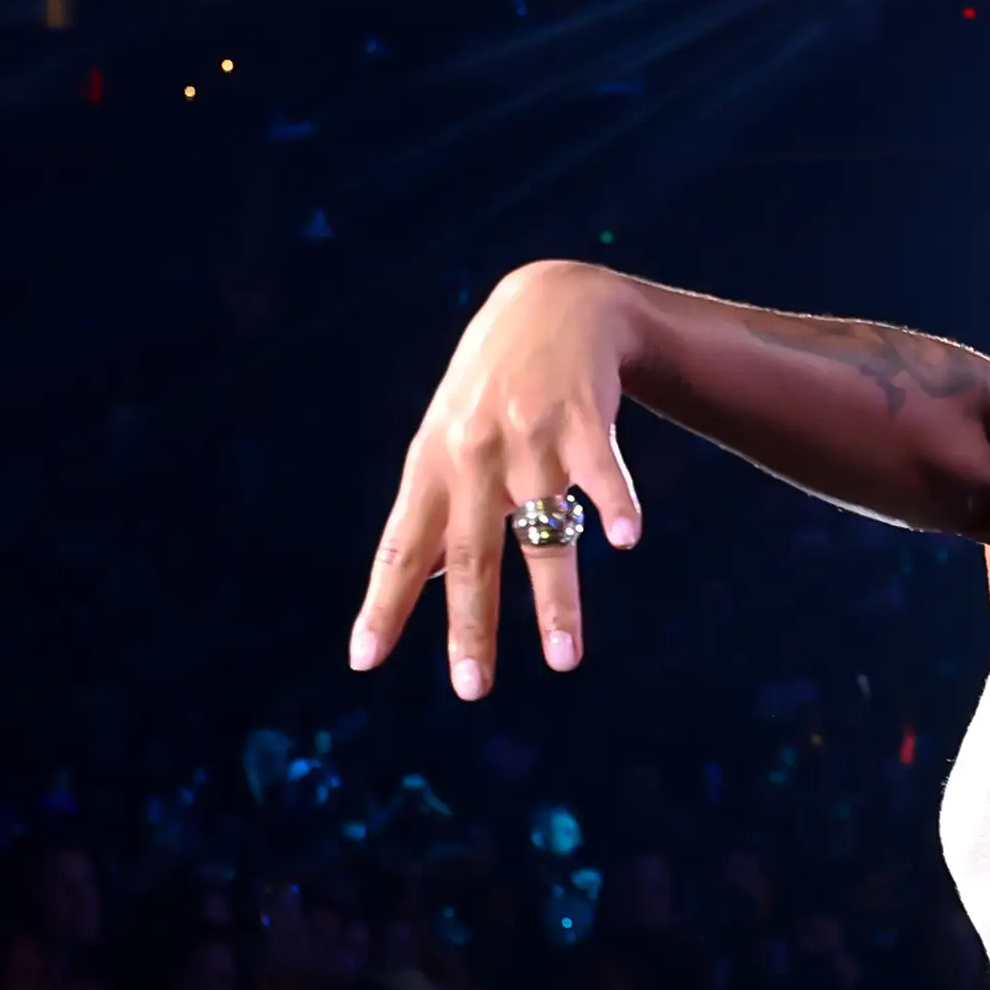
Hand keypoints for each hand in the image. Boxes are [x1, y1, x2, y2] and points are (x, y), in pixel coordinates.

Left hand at [349, 262, 646, 699]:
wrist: (552, 301)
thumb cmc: (493, 383)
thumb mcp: (449, 438)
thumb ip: (440, 508)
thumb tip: (425, 579)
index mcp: (433, 466)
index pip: (401, 547)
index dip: (383, 603)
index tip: (363, 660)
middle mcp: (475, 457)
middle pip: (471, 553)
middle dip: (471, 625)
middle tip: (471, 688)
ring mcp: (530, 437)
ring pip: (542, 530)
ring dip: (554, 598)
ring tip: (562, 660)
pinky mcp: (583, 418)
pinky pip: (600, 469)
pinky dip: (614, 503)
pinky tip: (625, 538)